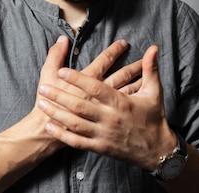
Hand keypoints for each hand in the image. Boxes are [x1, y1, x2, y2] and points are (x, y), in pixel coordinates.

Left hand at [37, 44, 175, 170]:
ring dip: (56, 113)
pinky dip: (62, 134)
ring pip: (74, 124)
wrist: (157, 151)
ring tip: (41, 103)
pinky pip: (77, 141)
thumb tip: (153, 48)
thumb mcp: (154, 92)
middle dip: (59, 96)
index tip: (63, 71)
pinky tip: (50, 126)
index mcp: (121, 103)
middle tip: (42, 87)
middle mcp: (109, 119)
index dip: (78, 79)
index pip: (95, 88)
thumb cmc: (154, 118)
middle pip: (79, 106)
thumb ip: (150, 69)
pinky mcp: (100, 147)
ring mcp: (103, 135)